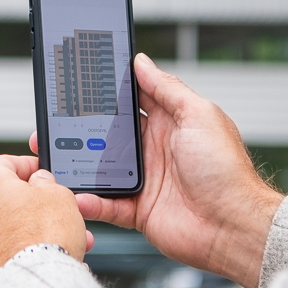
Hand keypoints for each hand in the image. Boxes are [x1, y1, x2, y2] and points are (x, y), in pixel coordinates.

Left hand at [0, 155, 93, 287]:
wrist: (33, 285)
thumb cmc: (45, 237)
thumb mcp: (59, 195)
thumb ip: (47, 183)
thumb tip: (39, 183)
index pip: (2, 163)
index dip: (25, 165)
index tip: (41, 172)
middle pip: (5, 200)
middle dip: (34, 204)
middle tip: (57, 210)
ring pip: (8, 230)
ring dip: (34, 232)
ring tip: (65, 241)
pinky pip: (5, 254)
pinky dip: (24, 254)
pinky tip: (48, 261)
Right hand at [59, 53, 283, 287]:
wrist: (232, 225)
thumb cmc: (225, 169)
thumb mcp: (198, 115)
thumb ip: (168, 89)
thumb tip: (142, 62)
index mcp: (170, 123)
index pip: (133, 101)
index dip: (109, 92)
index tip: (82, 82)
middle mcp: (155, 150)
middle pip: (109, 135)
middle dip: (82, 129)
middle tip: (55, 122)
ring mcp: (145, 181)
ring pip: (101, 169)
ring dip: (79, 165)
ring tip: (55, 158)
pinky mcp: (139, 211)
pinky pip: (107, 204)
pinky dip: (90, 202)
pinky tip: (75, 195)